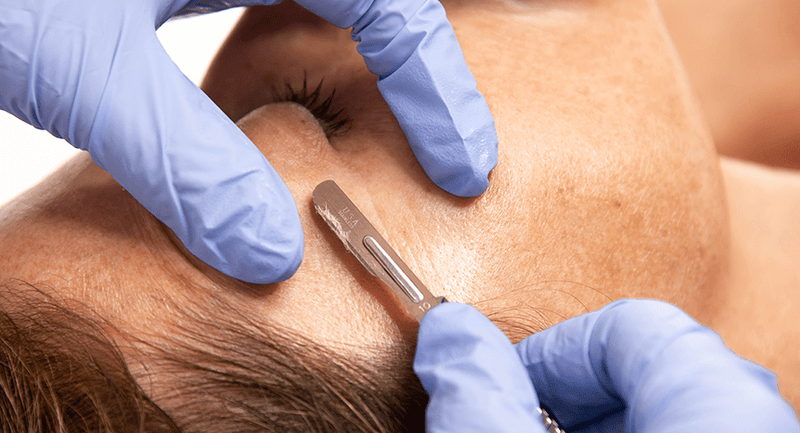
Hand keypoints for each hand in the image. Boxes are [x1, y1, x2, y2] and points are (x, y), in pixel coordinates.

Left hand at [0, 0, 496, 283]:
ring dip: (369, 63)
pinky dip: (299, 58)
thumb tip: (267, 252)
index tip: (465, 167)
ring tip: (398, 129)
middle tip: (452, 153)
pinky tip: (294, 103)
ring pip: (320, 3)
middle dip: (423, 70)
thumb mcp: (78, 57)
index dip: (439, 86)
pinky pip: (266, 8)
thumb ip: (180, 156)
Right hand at [415, 300, 799, 431]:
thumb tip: (448, 333)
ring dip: (596, 421)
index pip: (638, 327)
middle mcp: (758, 428)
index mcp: (720, 416)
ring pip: (674, 409)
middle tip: (523, 425)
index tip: (506, 383)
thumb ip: (481, 401)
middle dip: (571, 391)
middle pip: (657, 365)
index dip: (556, 349)